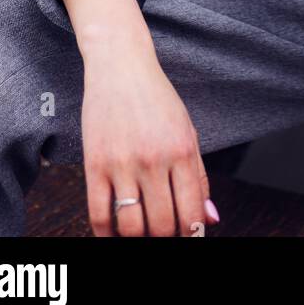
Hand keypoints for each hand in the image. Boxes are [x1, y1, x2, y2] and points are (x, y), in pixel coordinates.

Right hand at [81, 44, 219, 236]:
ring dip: (137, 239)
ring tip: (140, 233)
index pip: (191, 213)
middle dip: (164, 238)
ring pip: (130, 227)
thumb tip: (209, 219)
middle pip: (161, 226)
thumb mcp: (187, 130)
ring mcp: (123, 163)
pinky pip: (98, 214)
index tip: (186, 235)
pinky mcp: (94, 164)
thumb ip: (199, 177)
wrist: (120, 65)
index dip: (190, 233)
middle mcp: (154, 159)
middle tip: (162, 234)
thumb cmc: (157, 98)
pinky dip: (106, 235)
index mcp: (182, 151)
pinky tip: (113, 234)